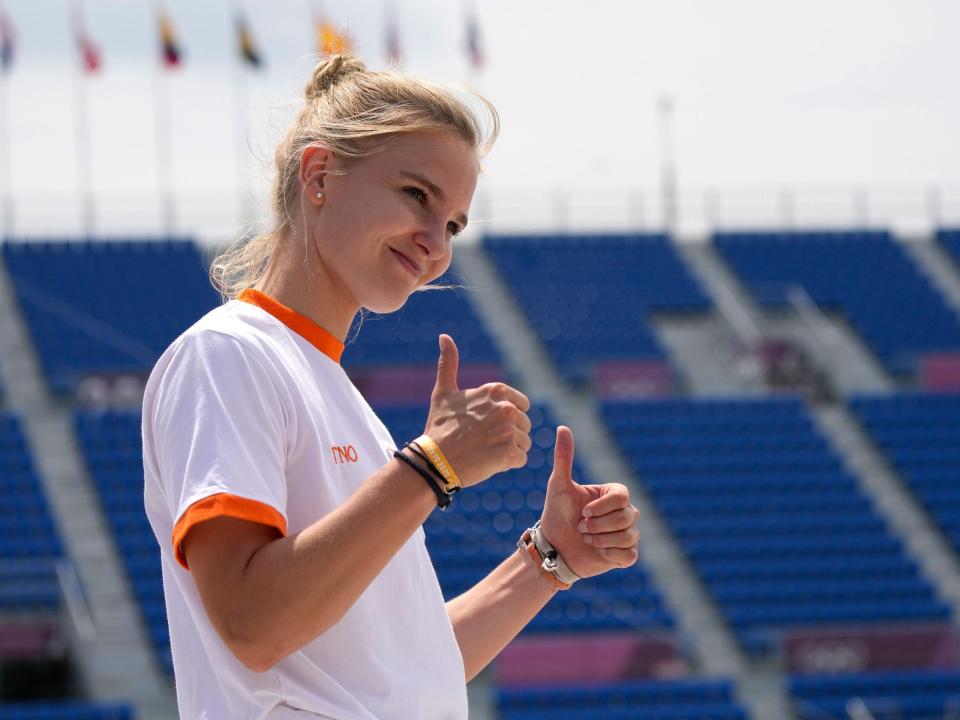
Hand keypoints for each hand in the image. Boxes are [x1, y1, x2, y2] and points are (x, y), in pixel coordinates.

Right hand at [423, 334, 531, 488]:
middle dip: (509, 434)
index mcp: (495, 391)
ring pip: (524, 442)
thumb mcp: (443, 392)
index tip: (487, 425)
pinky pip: (521, 458)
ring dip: (509, 449)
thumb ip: (448, 363)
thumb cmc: (439, 427)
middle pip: (525, 424)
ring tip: (486, 451)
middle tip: (484, 440)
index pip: (522, 405)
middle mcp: (505, 408)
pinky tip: (489, 461)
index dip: (506, 417)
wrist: (433, 461)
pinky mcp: (509, 453)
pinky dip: (508, 463)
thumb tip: (444, 336)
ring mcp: (508, 431)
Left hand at [539, 426, 639, 578]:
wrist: (554, 547)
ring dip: (600, 540)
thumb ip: (564, 457)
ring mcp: (629, 532)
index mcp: (615, 493)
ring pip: (627, 536)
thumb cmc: (557, 514)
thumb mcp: (558, 485)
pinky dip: (610, 554)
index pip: (621, 496)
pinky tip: (597, 551)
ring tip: (586, 539)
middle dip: (597, 525)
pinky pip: (629, 554)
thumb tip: (562, 427)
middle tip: (581, 527)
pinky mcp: (628, 554)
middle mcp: (627, 511)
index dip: (600, 507)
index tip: (583, 512)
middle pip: (626, 517)